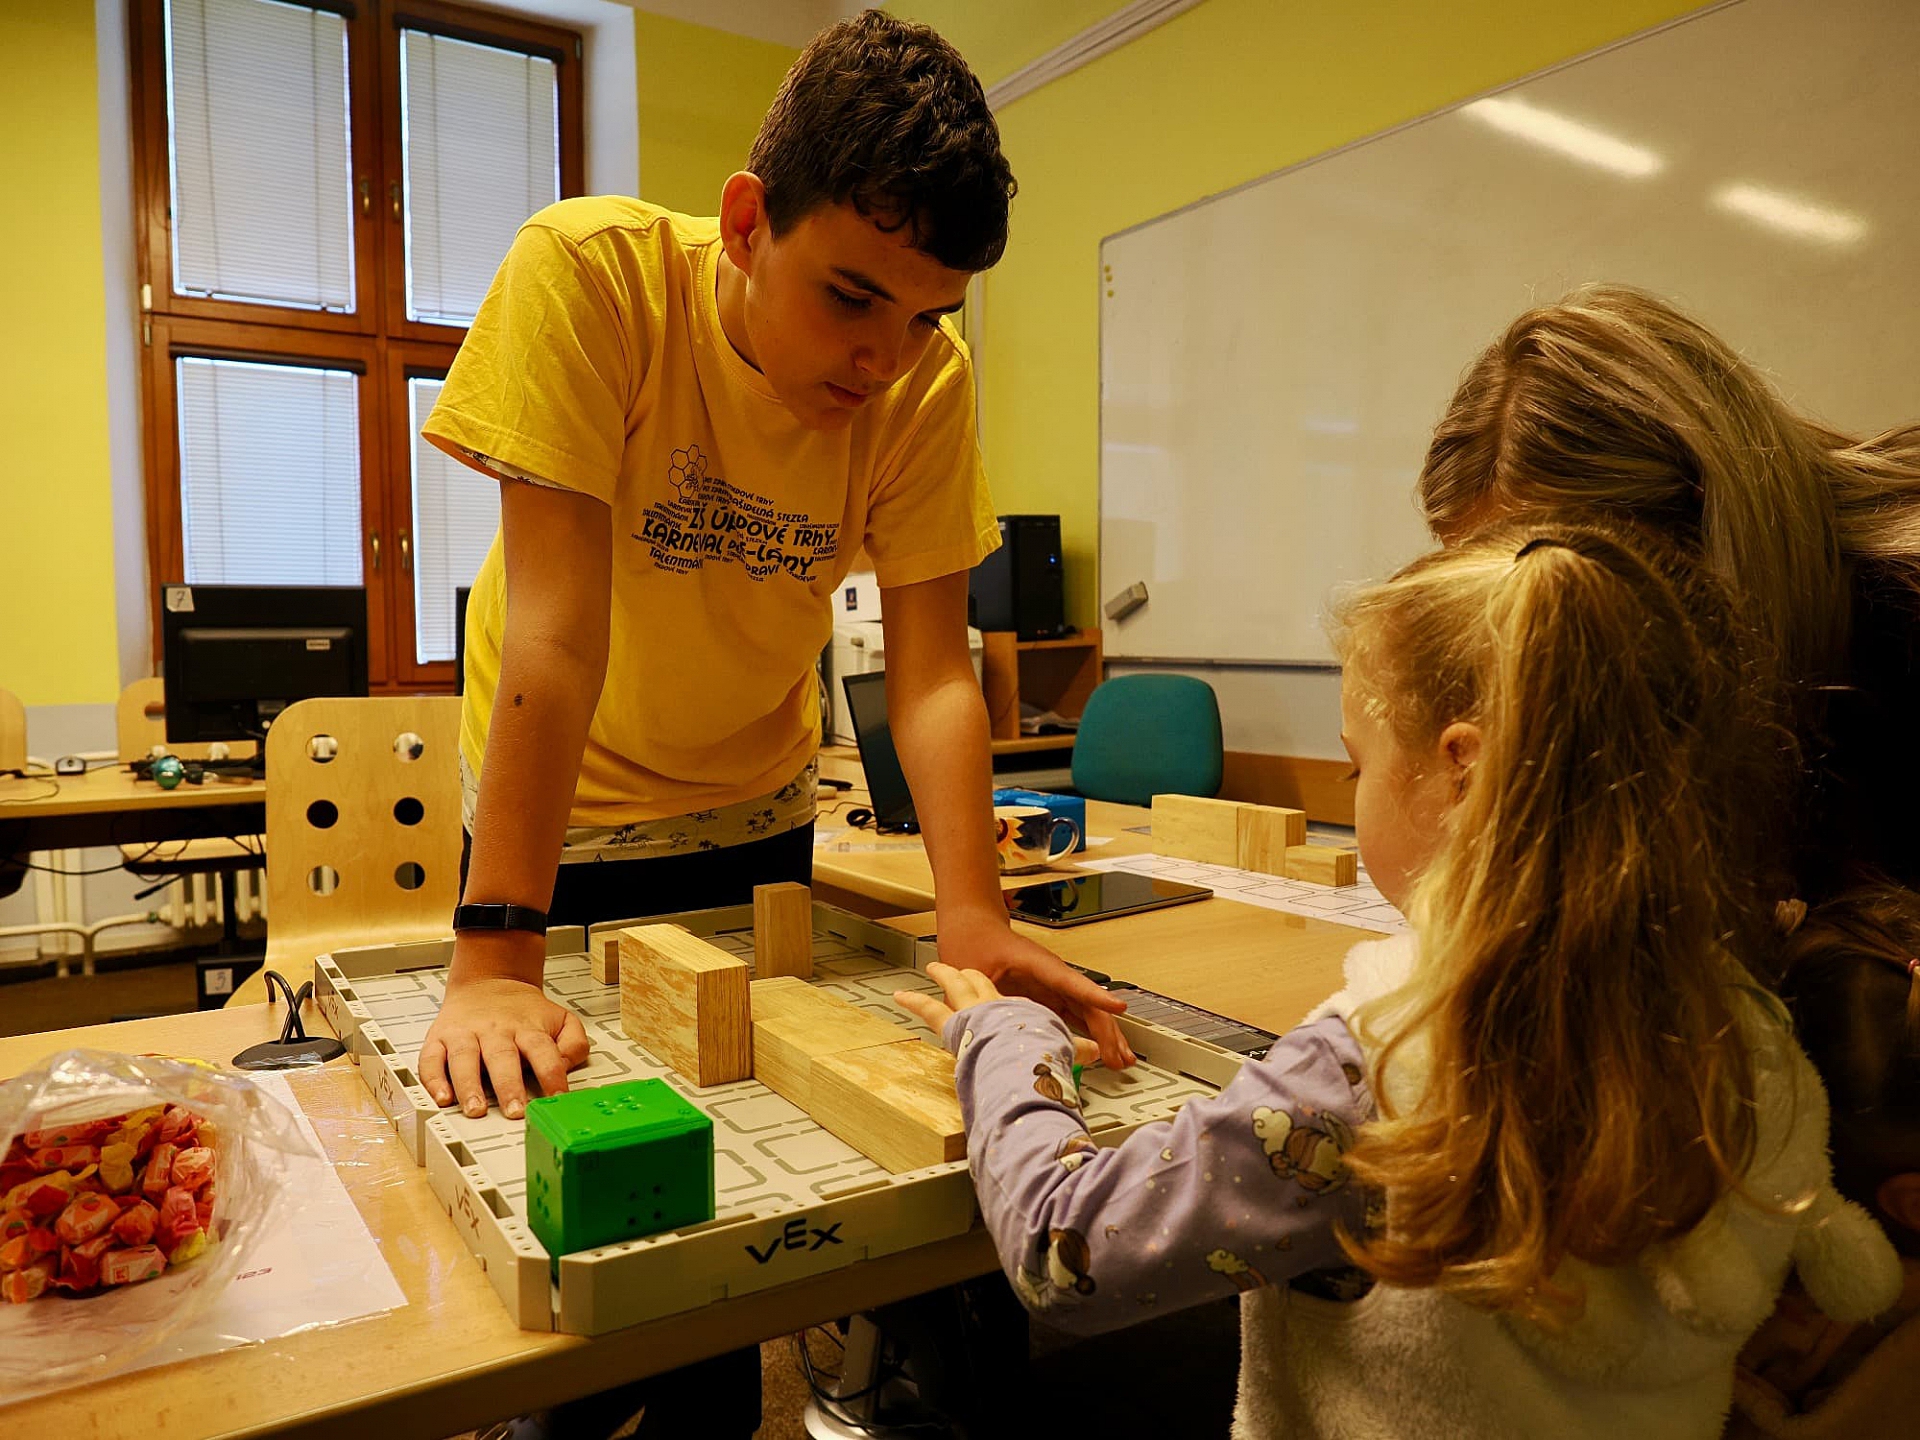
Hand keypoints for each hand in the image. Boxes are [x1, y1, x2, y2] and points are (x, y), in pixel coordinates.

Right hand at [419, 969, 589, 1119]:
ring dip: (469, 1086)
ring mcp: (465, 1034)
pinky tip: (441, 1097)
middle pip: (503, 1058)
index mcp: (527, 1028)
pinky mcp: (440, 1038)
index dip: (552, 1076)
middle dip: (509, 1086)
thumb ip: (573, 1043)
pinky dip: (433, 1079)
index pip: (544, 1052)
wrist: (489, 981)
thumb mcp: (560, 1019)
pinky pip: (432, 1058)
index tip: (557, 1098)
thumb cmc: (523, 1011)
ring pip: (465, 1059)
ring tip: (475, 1109)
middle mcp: (495, 1031)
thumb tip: (566, 1067)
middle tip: (514, 1111)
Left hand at [931, 919, 1134, 1067]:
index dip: (1095, 996)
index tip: (1117, 1008)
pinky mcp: (1049, 996)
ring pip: (1088, 1011)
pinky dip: (1091, 1034)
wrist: (975, 929)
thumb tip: (980, 1026)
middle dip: (1107, 1030)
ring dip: (1105, 1035)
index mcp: (1037, 963)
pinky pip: (1076, 1016)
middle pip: (1088, 1002)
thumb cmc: (976, 942)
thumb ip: (978, 998)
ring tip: (1120, 1059)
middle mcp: (1052, 974)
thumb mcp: (971, 971)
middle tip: (1119, 1056)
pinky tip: (1100, 1050)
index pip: (1072, 981)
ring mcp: (1053, 986)